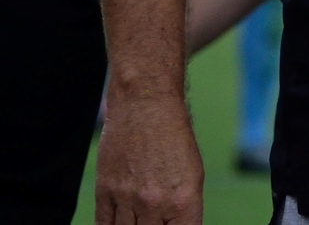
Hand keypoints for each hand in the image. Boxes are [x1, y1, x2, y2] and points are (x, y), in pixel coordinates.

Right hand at [95, 92, 203, 223]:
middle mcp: (155, 204)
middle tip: (152, 221)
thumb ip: (182, 210)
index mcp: (184, 200)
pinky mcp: (105, 192)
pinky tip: (118, 223)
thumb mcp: (192, 175)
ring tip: (138, 218)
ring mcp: (128, 199)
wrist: (146, 107)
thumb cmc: (174, 139)